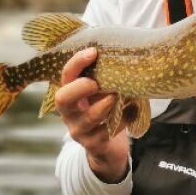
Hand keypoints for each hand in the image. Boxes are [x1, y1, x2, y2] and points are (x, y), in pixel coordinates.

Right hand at [54, 48, 130, 183]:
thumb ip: (102, 76)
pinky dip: (124, 118)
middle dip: (80, 87)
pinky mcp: (94, 144)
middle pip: (63, 99)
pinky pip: (110, 130)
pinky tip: (133, 110)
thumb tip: (123, 47)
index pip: (65, 76)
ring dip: (107, 103)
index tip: (93, 52)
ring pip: (91, 116)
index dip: (77, 63)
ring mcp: (80, 130)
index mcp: (69, 94)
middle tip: (96, 82)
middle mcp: (69, 113)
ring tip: (119, 95)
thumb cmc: (103, 110)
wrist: (106, 147)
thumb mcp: (98, 93)